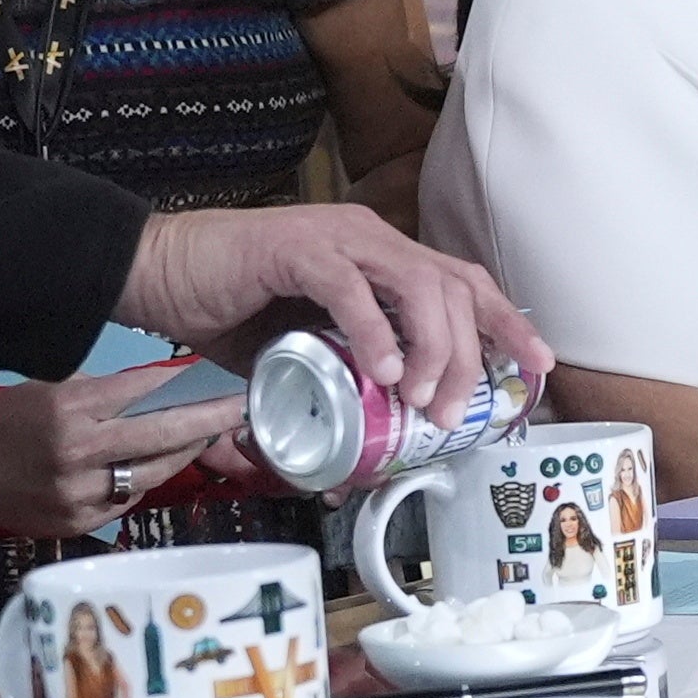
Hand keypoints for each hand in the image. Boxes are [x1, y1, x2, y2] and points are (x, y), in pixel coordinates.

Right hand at [0, 370, 255, 532]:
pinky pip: (128, 499)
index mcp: (69, 410)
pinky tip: (160, 465)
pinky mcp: (79, 521)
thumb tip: (168, 386)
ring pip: (152, 473)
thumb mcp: (53, 390)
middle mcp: (78, 453)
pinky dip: (146, 480)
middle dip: (207, 419)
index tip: (218, 378)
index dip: (185, 384)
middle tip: (239, 406)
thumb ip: (107, 393)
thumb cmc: (10, 420)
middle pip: (161, 436)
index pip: (142, 392)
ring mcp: (80, 492)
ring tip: (207, 434)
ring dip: (185, 453)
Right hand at [118, 204, 546, 423]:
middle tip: (452, 412)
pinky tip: (382, 370)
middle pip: (452, 288)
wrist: (160, 275)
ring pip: (417, 283)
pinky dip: (375, 329)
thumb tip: (358, 459)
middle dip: (470, 354)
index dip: (506, 321)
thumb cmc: (230, 312)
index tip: (537, 365)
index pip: (464, 283)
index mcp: (382, 257)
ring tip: (419, 398)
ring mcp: (336, 238)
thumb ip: (338, 389)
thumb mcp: (302, 357)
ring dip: (431, 346)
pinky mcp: (294, 248)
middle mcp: (370, 239)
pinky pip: (349, 286)